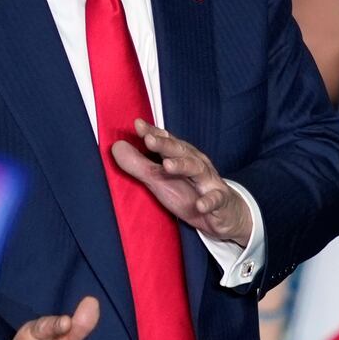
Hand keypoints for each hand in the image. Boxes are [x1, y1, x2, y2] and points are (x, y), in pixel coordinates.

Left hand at [110, 119, 252, 245]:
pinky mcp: (220, 200)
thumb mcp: (160, 180)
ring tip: (168, 166)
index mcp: (181, 156)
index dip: (153, 133)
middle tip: (149, 140)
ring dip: (183, 166)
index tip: (138, 125)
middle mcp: (195, 163)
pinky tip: (200, 204)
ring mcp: (209, 181)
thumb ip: (138, 164)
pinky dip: (208, 201)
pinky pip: (216, 199)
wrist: (223, 214)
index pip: (166, 141)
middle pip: (180, 150)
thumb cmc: (189, 192)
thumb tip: (115, 146)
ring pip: (197, 169)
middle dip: (166, 144)